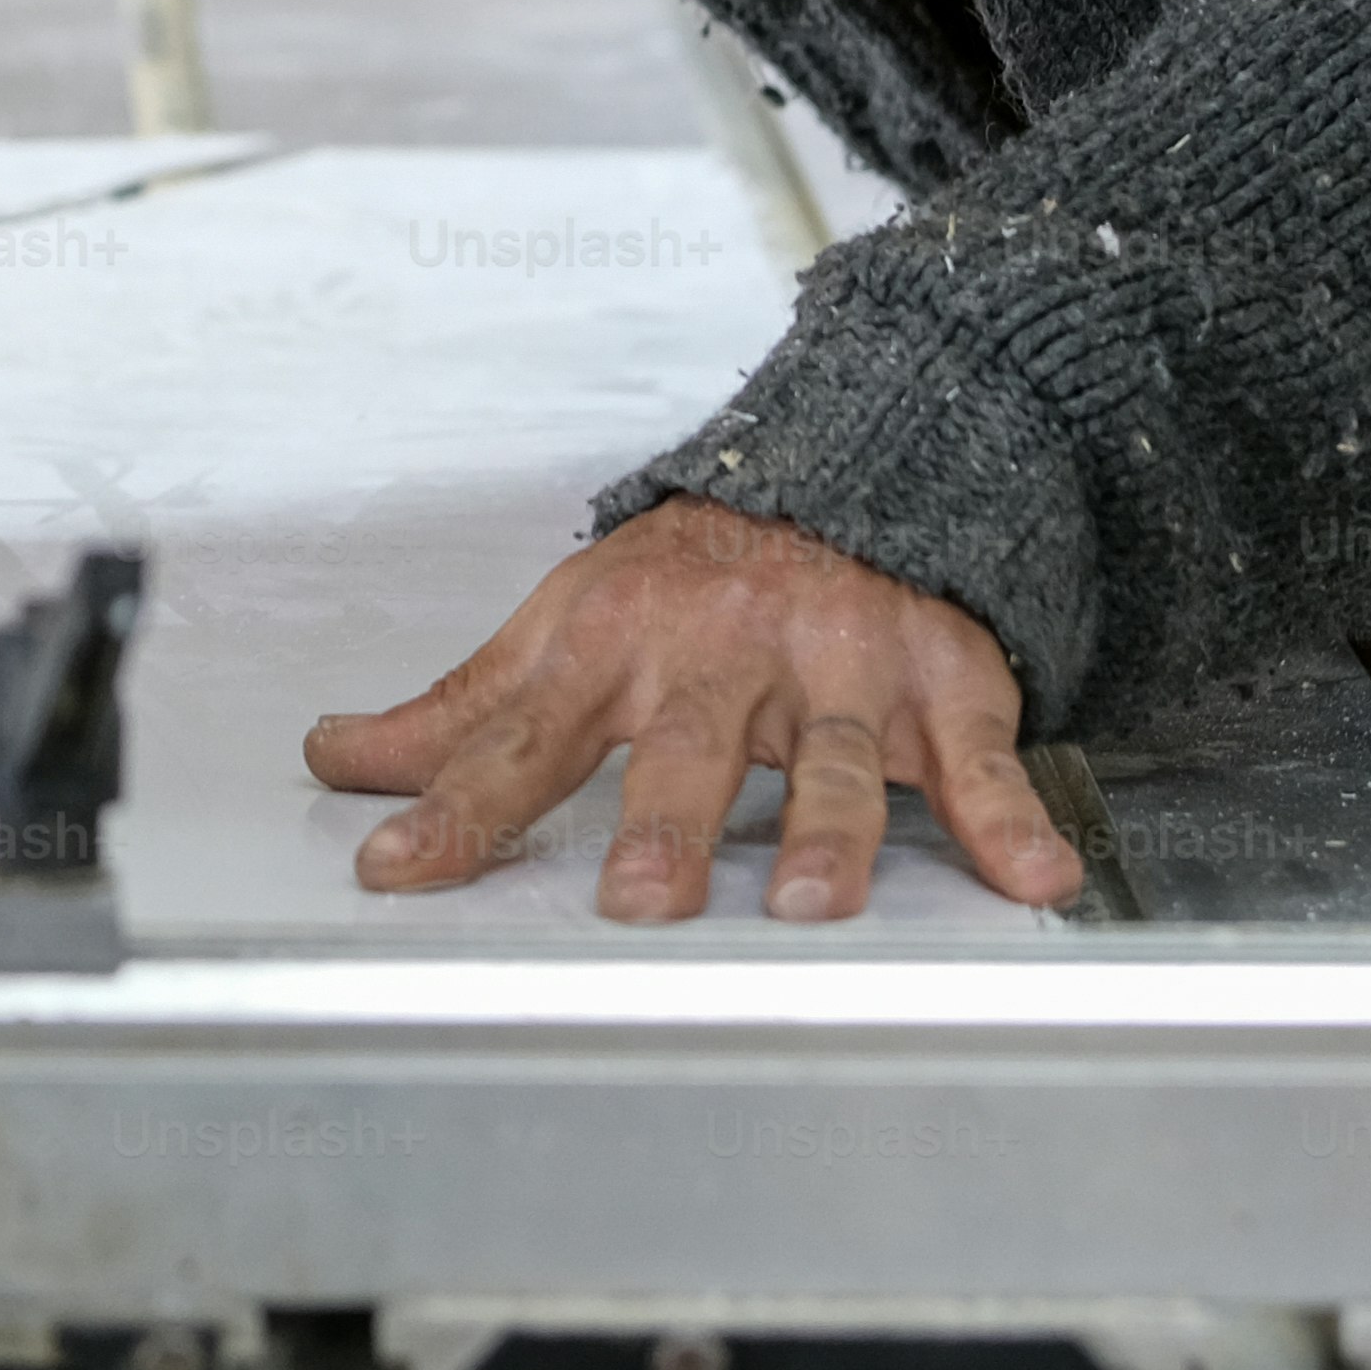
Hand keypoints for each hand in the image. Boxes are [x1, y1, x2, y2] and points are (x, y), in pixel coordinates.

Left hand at [301, 496, 1084, 921]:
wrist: (854, 465)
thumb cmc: (695, 576)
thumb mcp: (568, 627)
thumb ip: (464, 714)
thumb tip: (339, 759)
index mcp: (619, 644)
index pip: (522, 738)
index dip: (459, 808)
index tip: (399, 872)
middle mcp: (725, 655)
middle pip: (688, 748)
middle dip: (665, 825)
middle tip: (640, 903)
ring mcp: (838, 669)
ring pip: (833, 758)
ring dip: (827, 832)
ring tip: (810, 902)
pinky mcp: (939, 683)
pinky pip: (980, 757)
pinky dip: (1008, 816)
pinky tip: (1031, 875)